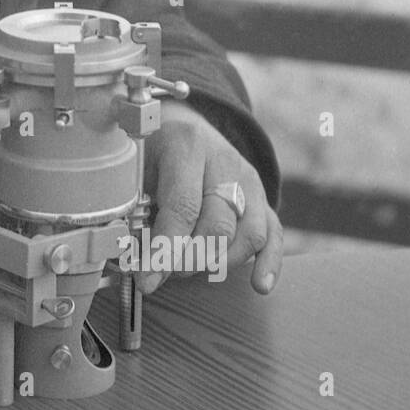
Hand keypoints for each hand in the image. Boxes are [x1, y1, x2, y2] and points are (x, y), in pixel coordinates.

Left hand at [140, 102, 282, 295]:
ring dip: (219, 263)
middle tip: (165, 272)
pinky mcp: (263, 198)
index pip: (183, 207)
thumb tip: (138, 263)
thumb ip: (135, 209)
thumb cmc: (152, 152)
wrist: (183, 124)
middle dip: (190, 260)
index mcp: (187, 146)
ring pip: (250, 233)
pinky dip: (269, 262)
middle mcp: (225, 161)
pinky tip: (259, 285)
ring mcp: (249, 180)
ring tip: (189, 269)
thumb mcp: (134, 168)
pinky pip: (274, 233)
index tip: (147, 279)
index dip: (165, 250)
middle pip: (219, 225)